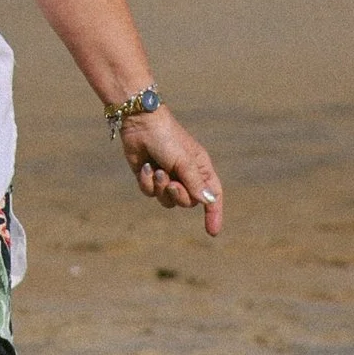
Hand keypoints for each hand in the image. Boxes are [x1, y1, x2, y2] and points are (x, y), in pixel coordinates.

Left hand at [120, 105, 222, 236]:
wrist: (139, 122)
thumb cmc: (166, 137)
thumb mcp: (184, 161)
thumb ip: (195, 183)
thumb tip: (208, 202)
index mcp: (201, 168)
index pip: (213, 196)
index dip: (214, 213)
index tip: (212, 232)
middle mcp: (185, 174)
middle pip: (188, 202)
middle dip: (178, 195)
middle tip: (171, 181)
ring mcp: (167, 176)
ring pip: (167, 200)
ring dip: (161, 188)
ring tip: (156, 170)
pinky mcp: (149, 176)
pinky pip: (150, 192)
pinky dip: (146, 182)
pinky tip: (144, 166)